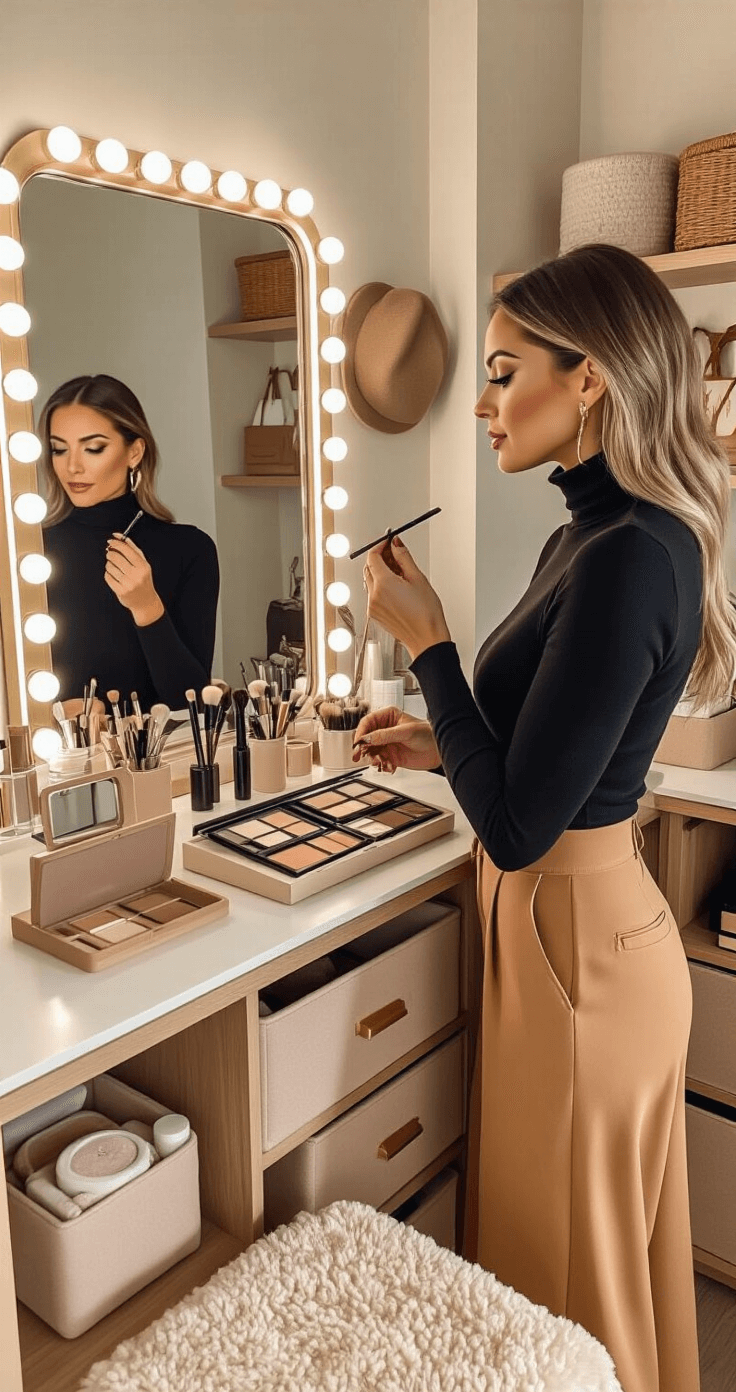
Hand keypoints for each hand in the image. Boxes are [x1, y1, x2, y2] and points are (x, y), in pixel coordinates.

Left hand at [105, 534, 163, 626]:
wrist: (145, 602)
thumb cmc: (143, 580)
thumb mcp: (143, 564)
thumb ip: (132, 548)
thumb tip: (119, 536)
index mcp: (143, 566)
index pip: (126, 550)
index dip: (116, 543)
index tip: (111, 541)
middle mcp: (136, 575)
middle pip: (115, 557)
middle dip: (110, 554)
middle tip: (110, 554)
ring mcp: (128, 584)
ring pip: (110, 567)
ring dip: (109, 564)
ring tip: (114, 567)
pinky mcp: (120, 591)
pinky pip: (108, 577)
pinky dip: (108, 574)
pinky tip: (114, 575)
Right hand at [352, 705, 439, 773]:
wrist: (438, 750)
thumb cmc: (427, 734)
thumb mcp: (405, 732)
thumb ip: (385, 735)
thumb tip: (367, 738)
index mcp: (387, 716)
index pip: (367, 722)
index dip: (361, 732)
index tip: (358, 742)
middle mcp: (384, 729)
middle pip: (365, 737)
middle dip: (362, 747)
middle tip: (359, 755)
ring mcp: (386, 743)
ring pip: (370, 751)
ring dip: (373, 758)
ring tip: (380, 762)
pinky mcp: (389, 756)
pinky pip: (378, 761)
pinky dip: (381, 765)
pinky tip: (388, 766)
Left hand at [363, 534, 450, 661]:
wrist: (426, 639)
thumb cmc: (426, 614)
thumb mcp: (418, 578)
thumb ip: (403, 558)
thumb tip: (396, 544)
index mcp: (383, 584)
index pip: (372, 557)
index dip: (380, 546)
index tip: (388, 542)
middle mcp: (374, 596)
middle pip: (369, 568)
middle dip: (380, 559)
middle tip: (395, 554)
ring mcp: (372, 607)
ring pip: (370, 581)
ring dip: (381, 573)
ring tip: (400, 573)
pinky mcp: (374, 615)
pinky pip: (373, 594)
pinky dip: (381, 587)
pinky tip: (397, 588)